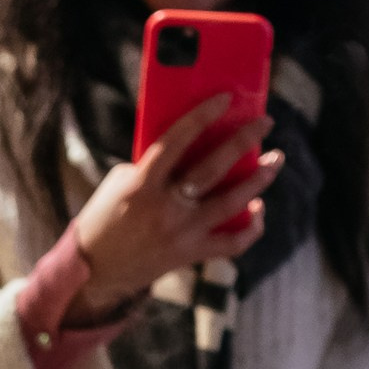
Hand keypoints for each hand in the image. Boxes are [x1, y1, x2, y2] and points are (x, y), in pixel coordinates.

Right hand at [69, 94, 281, 309]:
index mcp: (141, 184)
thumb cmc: (105, 217)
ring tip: (274, 161)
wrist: (94, 270)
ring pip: (231, 203)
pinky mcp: (190, 255)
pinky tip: (258, 208)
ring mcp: (180, 234)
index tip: (225, 98)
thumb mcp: (121, 183)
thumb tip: (194, 148)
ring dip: (258, 180)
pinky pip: (231, 243)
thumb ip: (154, 165)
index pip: (176, 140)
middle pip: (213, 168)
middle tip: (266, 122)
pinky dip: (250, 227)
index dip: (202, 116)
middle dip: (244, 141)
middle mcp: (164, 208)